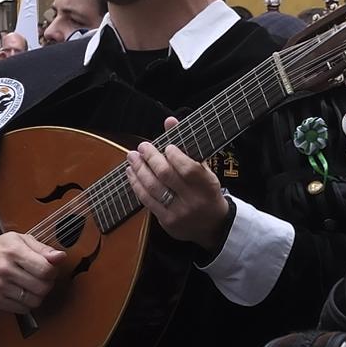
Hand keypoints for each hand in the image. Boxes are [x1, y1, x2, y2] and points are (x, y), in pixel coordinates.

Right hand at [0, 226, 64, 312]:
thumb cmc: (0, 248)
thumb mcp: (21, 240)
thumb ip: (43, 249)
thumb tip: (60, 257)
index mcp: (14, 251)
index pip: (45, 270)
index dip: (53, 271)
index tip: (49, 269)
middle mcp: (5, 269)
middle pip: (42, 287)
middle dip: (47, 284)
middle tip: (41, 278)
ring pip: (34, 301)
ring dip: (38, 295)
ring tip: (31, 286)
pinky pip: (22, 309)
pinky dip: (26, 303)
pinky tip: (22, 293)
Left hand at [126, 123, 230, 249]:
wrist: (213, 226)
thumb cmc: (207, 191)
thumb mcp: (204, 169)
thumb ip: (187, 145)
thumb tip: (170, 121)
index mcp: (207, 185)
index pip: (187, 168)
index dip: (174, 155)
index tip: (166, 146)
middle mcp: (193, 200)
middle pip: (165, 175)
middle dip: (150, 158)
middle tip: (142, 147)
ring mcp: (178, 213)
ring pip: (152, 188)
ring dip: (139, 170)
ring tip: (132, 157)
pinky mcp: (167, 222)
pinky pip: (146, 201)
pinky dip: (136, 185)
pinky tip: (132, 174)